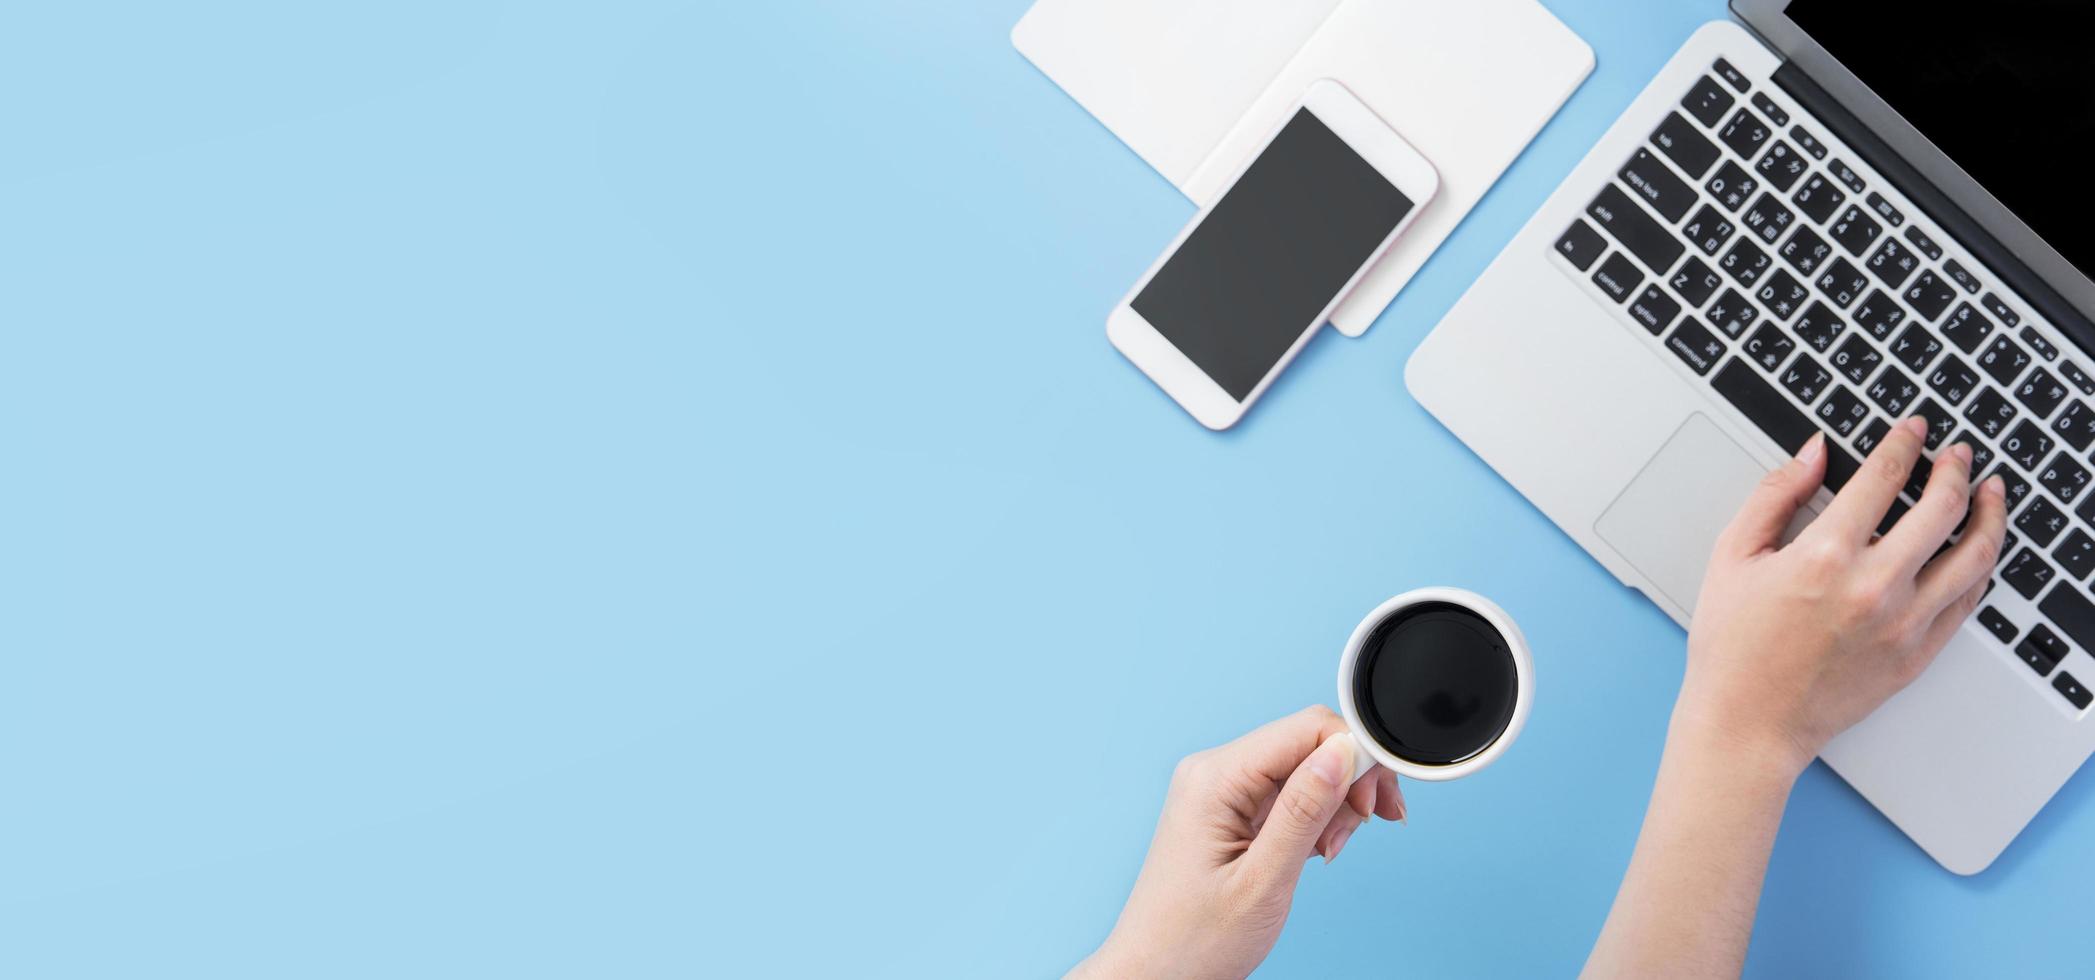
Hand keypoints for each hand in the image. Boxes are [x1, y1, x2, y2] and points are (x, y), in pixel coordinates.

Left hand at [1071, 706, 1404, 979]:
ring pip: (1304, 768)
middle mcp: (1214, 771)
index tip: (1377, 803)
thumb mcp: (1264, 879)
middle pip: (1308, 743)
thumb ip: (1306, 810)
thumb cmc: (1195, 939)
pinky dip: (1316, 817)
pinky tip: (1318, 849)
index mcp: (1215, 777)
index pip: (1306, 728)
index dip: (1355, 755)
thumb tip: (1344, 750)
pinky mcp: (1230, 810)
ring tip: (1330, 851)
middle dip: (1349, 782)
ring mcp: (1221, 790)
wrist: (1156, 972)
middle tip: (1365, 828)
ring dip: (1335, 804)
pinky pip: (1288, 793)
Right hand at [1681, 415, 2007, 776]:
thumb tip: (1813, 454)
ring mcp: (1904, 623)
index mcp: (1825, 556)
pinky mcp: (1918, 655)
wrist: (1748, 724)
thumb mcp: (1732, 556)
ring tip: (1990, 492)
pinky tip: (1975, 548)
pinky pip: (1968, 600)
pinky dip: (1980, 566)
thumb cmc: (1732, 648)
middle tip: (1956, 454)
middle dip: (1955, 469)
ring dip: (1989, 513)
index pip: (1883, 478)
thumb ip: (1774, 495)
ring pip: (1974, 554)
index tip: (1912, 430)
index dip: (1903, 444)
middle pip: (1943, 508)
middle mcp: (1874, 587)